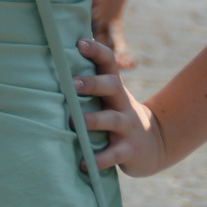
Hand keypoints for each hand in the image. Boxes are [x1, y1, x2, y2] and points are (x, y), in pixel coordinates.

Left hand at [74, 37, 167, 176]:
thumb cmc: (117, 114)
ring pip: (112, 119)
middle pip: (112, 85)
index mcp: (114, 88)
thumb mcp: (109, 97)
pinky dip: (98, 159)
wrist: (154, 144)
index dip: (96, 51)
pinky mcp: (129, 150)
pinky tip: (83, 163)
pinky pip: (114, 154)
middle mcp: (122, 104)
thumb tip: (52, 59)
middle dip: (92, 83)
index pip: (109, 63)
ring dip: (92, 120)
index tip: (79, 42)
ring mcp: (127, 127)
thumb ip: (88, 83)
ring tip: (72, 123)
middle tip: (71, 84)